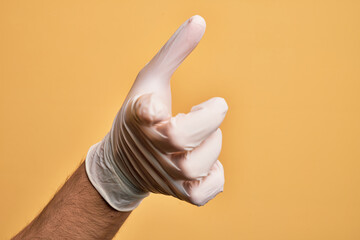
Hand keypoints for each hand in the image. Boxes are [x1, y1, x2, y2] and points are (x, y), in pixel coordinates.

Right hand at [85, 15, 227, 210]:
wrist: (123, 161)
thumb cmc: (141, 116)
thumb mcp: (151, 80)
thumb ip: (174, 52)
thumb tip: (200, 21)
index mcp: (139, 116)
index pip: (146, 114)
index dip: (150, 110)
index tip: (155, 106)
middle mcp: (150, 148)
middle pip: (184, 138)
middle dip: (208, 120)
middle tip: (203, 111)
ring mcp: (165, 174)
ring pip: (198, 164)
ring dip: (212, 145)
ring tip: (201, 137)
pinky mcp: (177, 193)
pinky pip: (203, 193)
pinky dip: (214, 178)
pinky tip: (206, 162)